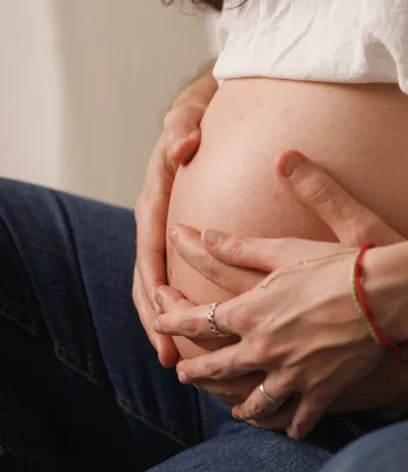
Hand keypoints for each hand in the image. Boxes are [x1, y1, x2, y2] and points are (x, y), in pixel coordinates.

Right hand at [133, 95, 208, 367]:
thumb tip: (182, 148)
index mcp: (154, 200)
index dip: (156, 284)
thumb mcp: (188, 117)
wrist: (196, 114)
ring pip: (156, 284)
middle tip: (169, 354)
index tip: (166, 314)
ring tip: (176, 357)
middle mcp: (153, 222)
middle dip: (157, 317)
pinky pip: (174, 277)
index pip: (150, 249)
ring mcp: (162, 233)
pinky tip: (195, 333)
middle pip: (148, 278)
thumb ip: (182, 130)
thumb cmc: (194, 117)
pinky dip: (179, 305)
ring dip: (164, 320)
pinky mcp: (176, 240)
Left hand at [154, 151, 406, 438]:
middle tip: (183, 374)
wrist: (389, 295)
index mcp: (252, 311)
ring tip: (236, 410)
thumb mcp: (289, 248)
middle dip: (196, 372)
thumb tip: (204, 231)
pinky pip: (301, 417)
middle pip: (217, 368)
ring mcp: (292, 374)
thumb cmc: (344, 264)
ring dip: (241, 407)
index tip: (157, 322)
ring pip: (255, 401)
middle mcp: (264, 348)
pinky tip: (289, 429)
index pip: (197, 320)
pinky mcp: (322, 391)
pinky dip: (293, 425)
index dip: (172, 321)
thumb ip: (244, 244)